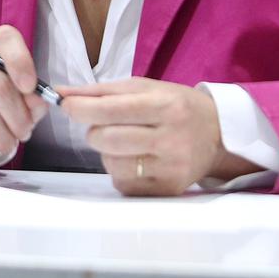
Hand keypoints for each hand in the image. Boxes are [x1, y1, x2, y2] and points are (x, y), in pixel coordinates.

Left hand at [57, 77, 258, 195]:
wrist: (219, 135)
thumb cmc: (175, 106)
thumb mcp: (144, 88)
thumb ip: (100, 91)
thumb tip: (60, 94)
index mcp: (165, 106)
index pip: (111, 110)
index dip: (81, 108)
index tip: (67, 105)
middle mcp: (170, 139)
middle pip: (107, 139)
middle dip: (94, 131)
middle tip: (104, 125)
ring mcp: (171, 168)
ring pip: (111, 163)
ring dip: (107, 152)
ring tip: (127, 142)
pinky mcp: (168, 189)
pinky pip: (123, 183)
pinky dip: (120, 171)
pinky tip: (137, 159)